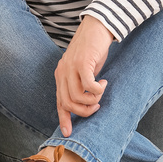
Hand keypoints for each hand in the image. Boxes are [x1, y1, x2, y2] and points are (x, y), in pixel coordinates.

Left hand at [54, 15, 113, 136]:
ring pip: (77, 97)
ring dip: (93, 100)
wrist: (96, 28)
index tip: (68, 133)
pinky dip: (97, 90)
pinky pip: (88, 85)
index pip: (59, 102)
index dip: (63, 119)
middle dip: (84, 111)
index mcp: (60, 76)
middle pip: (68, 103)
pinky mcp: (82, 63)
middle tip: (97, 105)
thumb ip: (81, 84)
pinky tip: (103, 82)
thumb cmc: (92, 51)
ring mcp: (70, 67)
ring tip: (101, 91)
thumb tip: (86, 102)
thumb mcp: (83, 70)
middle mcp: (62, 73)